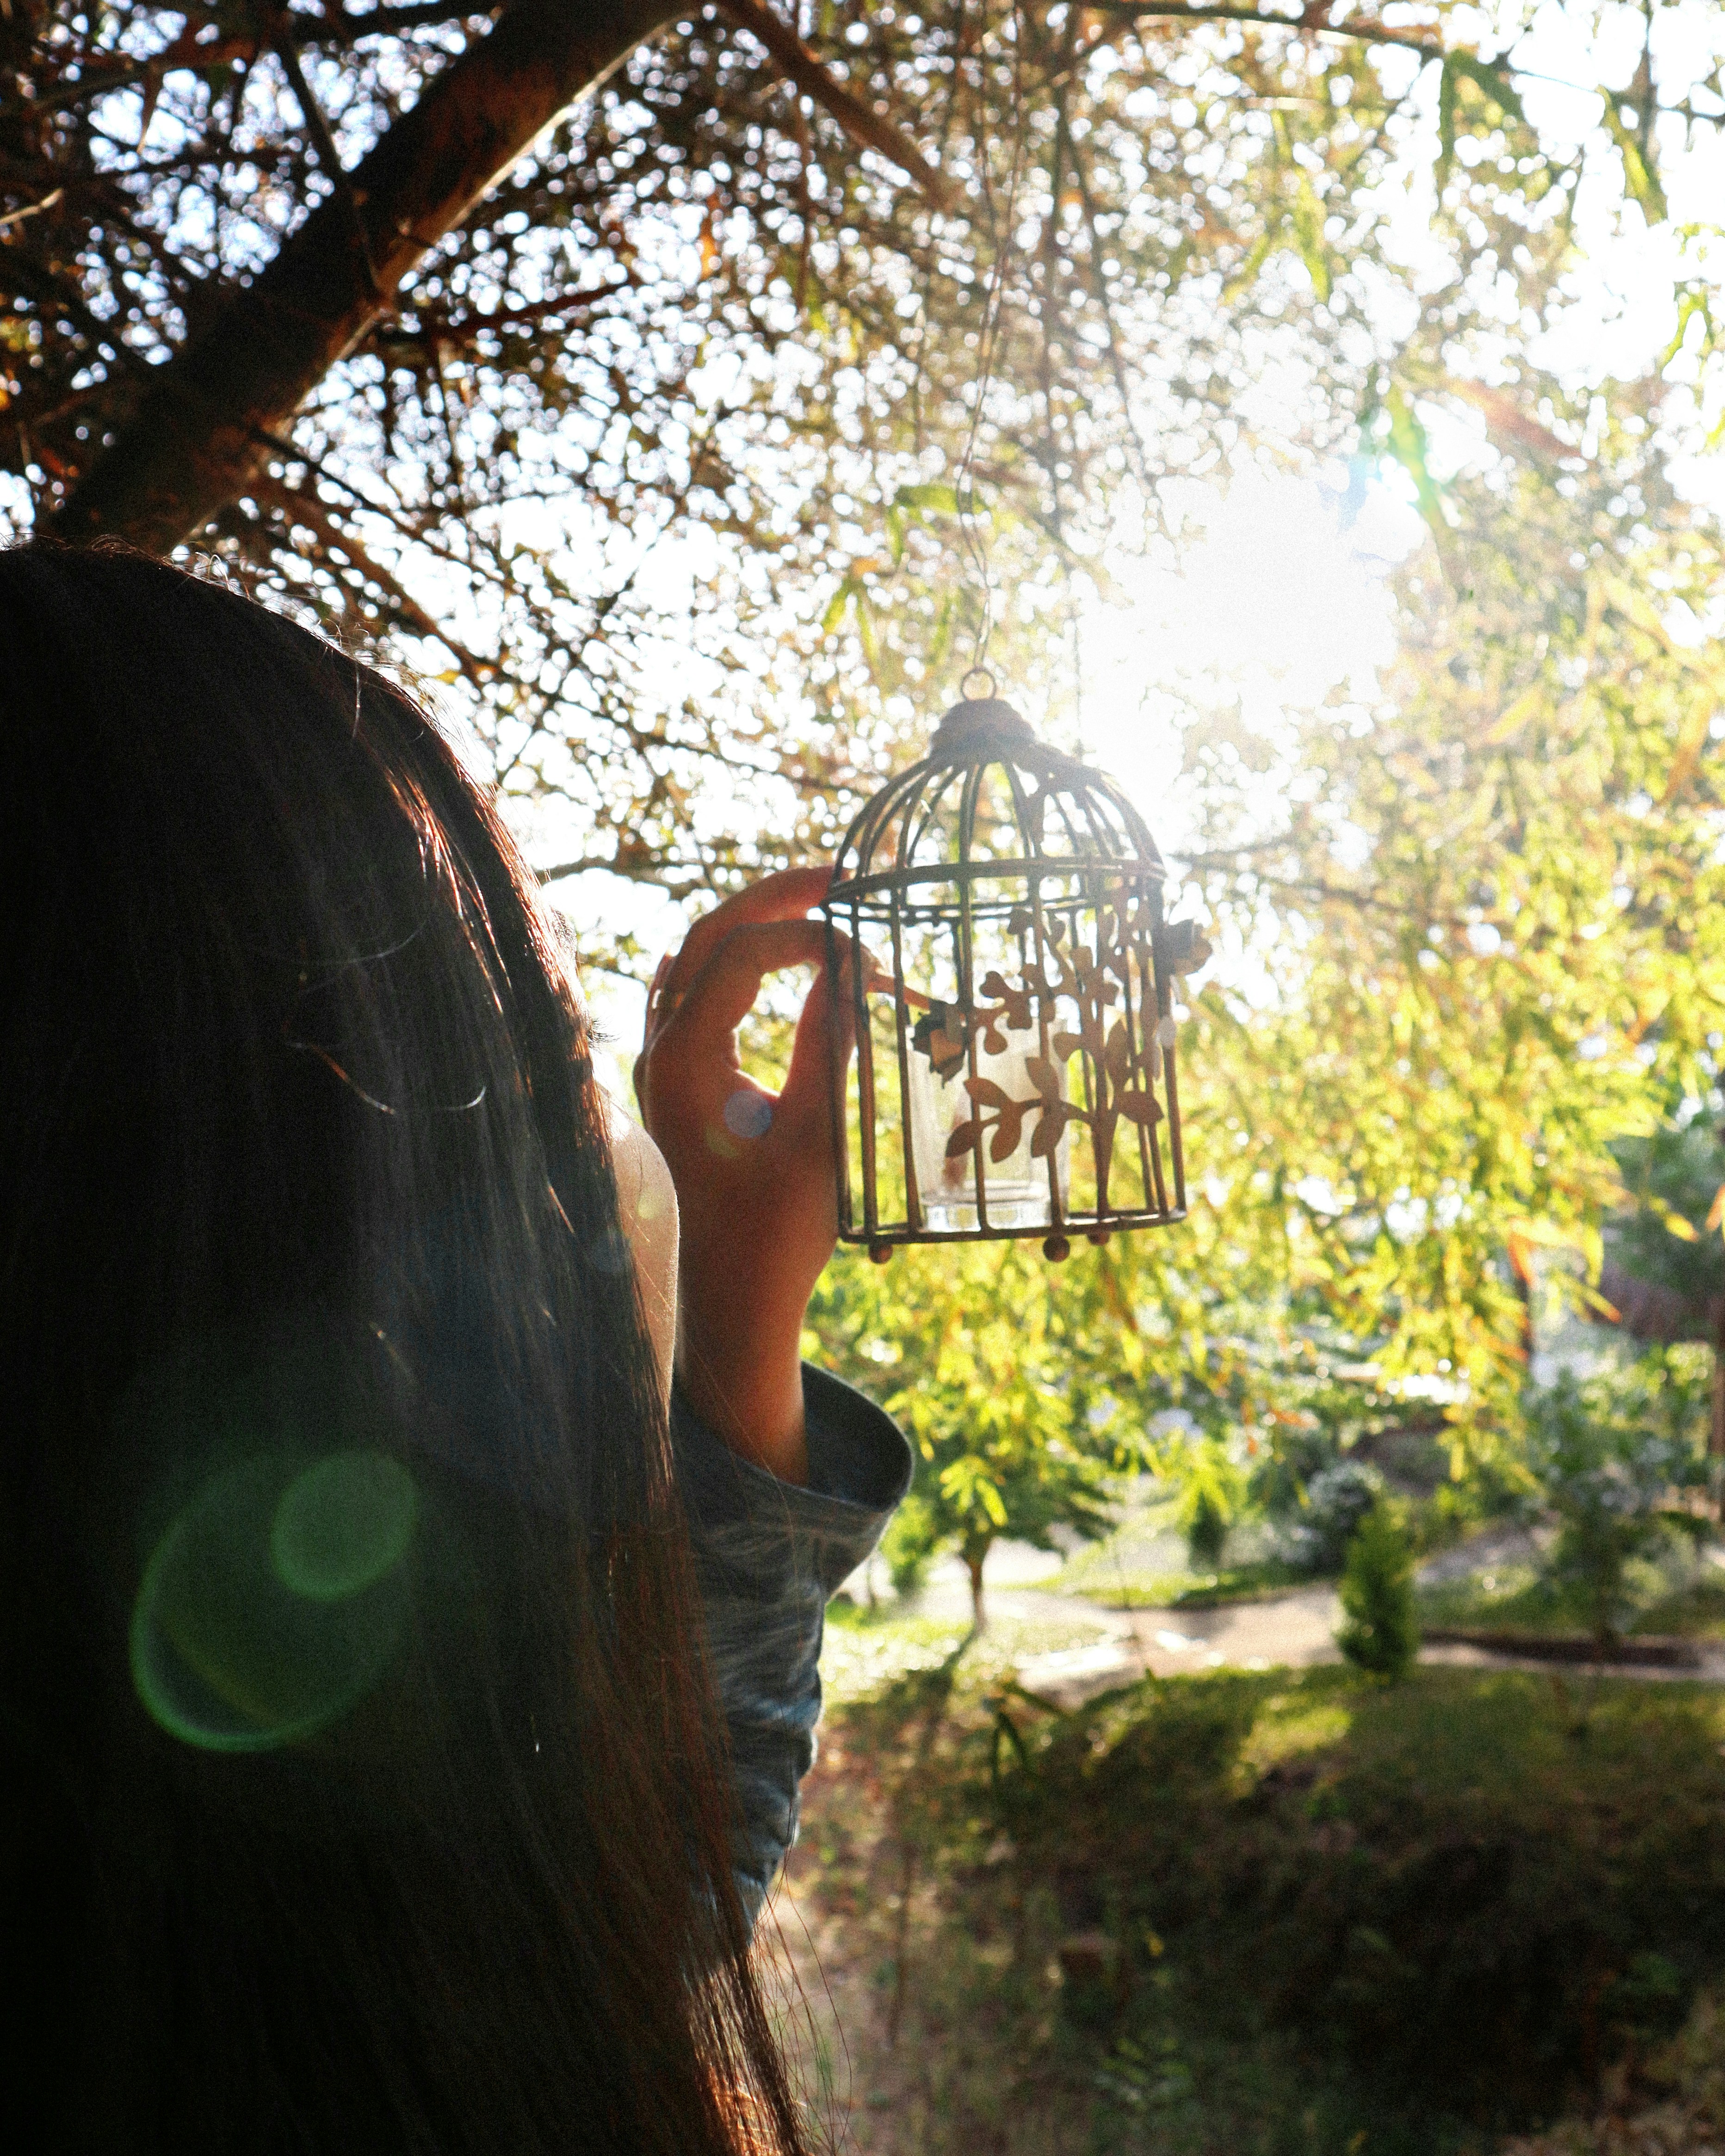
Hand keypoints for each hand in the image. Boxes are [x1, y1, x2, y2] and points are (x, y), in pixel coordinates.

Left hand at [632, 868, 851, 1485]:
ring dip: (755, 925)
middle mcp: (659, 1054)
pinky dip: (738, 965)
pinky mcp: (681, 1084)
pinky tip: (777, 960)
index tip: (872, 947)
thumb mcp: (819, 1136)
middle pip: (706, 937)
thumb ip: (828, 1044)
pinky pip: (696, 997)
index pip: (740, 956)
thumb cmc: (776, 1235)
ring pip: (695, 961)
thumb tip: (852, 965)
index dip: (808, 933)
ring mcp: (663, 1067)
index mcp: (684, 1062)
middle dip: (773, 898)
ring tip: (819, 901)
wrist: (731, 1307)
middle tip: (841, 874)